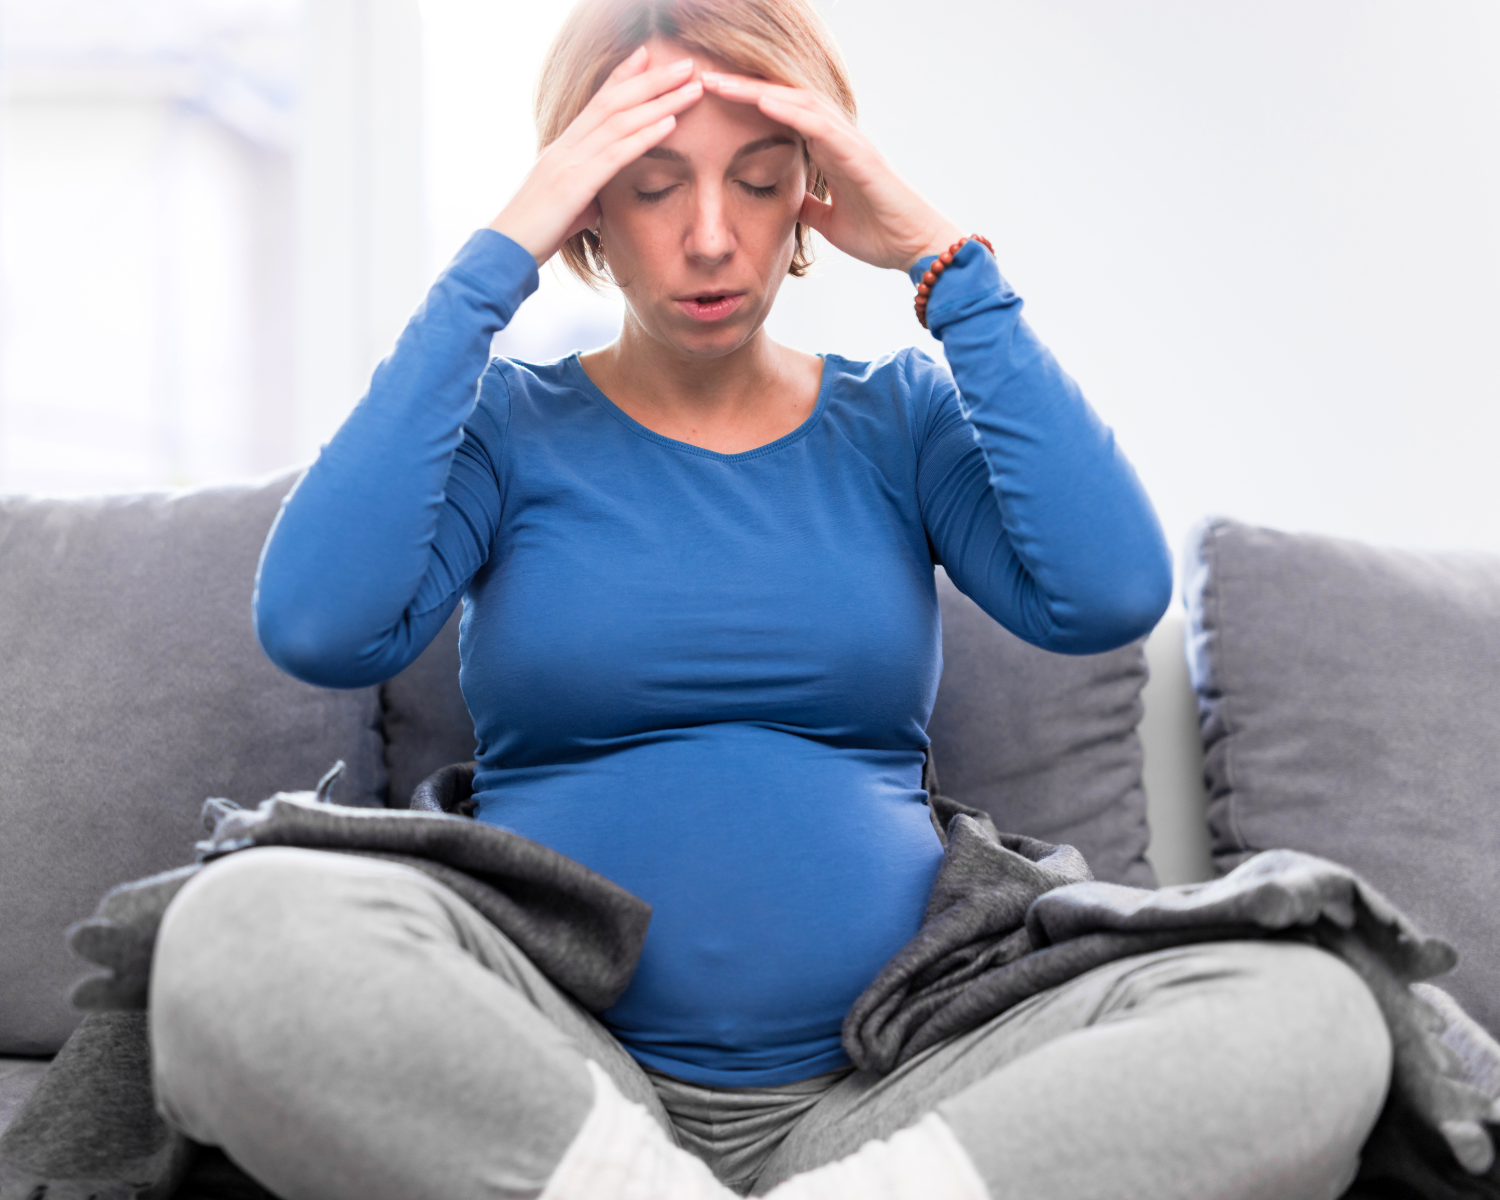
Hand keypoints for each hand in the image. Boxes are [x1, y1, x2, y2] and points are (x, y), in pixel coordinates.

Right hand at [490, 46, 703, 263]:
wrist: (505, 249)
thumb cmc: (535, 232)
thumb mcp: (568, 204)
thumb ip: (588, 191)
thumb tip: (603, 196)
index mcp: (564, 147)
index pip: (598, 101)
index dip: (624, 75)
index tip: (648, 56)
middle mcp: (566, 146)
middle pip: (614, 101)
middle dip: (652, 80)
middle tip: (685, 64)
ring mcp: (568, 162)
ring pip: (620, 121)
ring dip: (660, 102)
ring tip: (692, 87)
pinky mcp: (574, 185)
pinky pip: (615, 155)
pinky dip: (644, 137)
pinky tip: (670, 124)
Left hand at [700, 72, 963, 270]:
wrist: (913, 248)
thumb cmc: (879, 233)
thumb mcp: (829, 221)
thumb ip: (810, 206)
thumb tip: (789, 201)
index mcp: (829, 149)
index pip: (781, 115)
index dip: (746, 104)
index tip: (710, 100)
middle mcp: (838, 136)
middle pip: (785, 98)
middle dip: (743, 87)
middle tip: (703, 77)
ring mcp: (850, 141)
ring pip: (799, 102)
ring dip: (758, 90)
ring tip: (722, 83)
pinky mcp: (860, 155)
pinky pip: (820, 125)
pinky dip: (791, 111)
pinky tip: (762, 101)